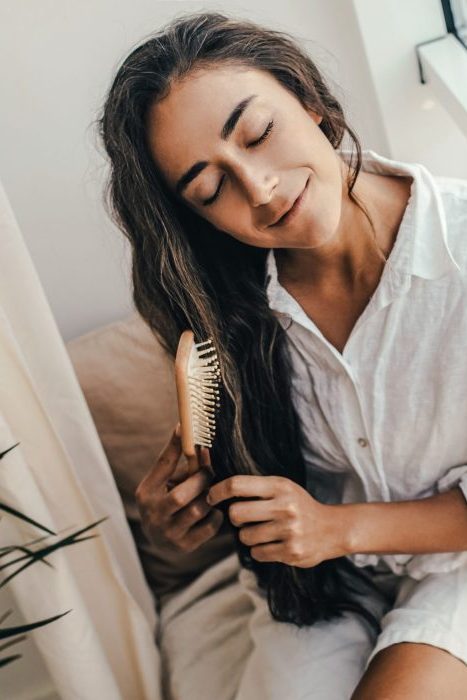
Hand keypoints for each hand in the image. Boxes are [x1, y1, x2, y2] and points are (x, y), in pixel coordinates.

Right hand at [135, 423, 223, 552]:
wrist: (159, 540)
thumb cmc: (165, 501)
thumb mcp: (163, 482)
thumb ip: (177, 463)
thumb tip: (192, 434)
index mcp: (146, 493)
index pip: (162, 465)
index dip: (176, 446)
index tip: (186, 427)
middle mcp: (153, 514)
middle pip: (182, 495)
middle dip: (200, 479)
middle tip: (209, 471)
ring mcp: (168, 533)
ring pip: (198, 510)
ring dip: (209, 496)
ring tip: (210, 491)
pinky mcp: (184, 546)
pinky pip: (209, 527)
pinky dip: (215, 515)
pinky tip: (212, 509)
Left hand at [207, 475, 348, 566]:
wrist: (333, 529)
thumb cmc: (298, 505)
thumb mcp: (282, 488)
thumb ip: (255, 488)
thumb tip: (217, 493)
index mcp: (279, 486)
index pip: (237, 485)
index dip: (217, 491)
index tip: (211, 497)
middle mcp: (284, 506)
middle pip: (235, 513)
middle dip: (235, 518)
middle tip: (244, 519)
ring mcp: (288, 530)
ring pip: (245, 536)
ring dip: (248, 536)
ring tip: (263, 531)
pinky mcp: (291, 551)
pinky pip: (257, 553)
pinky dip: (259, 550)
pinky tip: (272, 544)